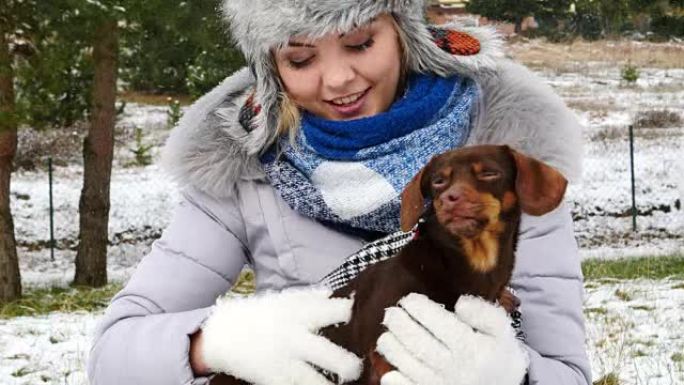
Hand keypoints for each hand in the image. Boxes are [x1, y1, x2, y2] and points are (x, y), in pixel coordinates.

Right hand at [201, 286, 361, 384]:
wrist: (222, 335)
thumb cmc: (257, 315)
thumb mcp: (282, 301)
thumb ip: (309, 298)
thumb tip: (333, 294)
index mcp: (299, 314)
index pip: (335, 311)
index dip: (352, 315)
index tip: (365, 319)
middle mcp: (295, 338)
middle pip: (331, 356)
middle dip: (350, 365)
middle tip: (358, 368)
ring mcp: (284, 362)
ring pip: (316, 381)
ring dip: (332, 384)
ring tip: (341, 384)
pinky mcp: (273, 380)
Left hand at [376, 293, 527, 384]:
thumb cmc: (498, 355)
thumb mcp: (501, 330)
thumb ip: (484, 312)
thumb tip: (460, 303)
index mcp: (471, 347)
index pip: (438, 322)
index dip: (417, 307)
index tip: (408, 300)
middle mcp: (455, 368)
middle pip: (417, 342)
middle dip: (399, 324)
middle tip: (391, 313)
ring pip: (407, 364)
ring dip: (391, 347)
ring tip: (387, 335)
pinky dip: (393, 379)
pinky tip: (390, 369)